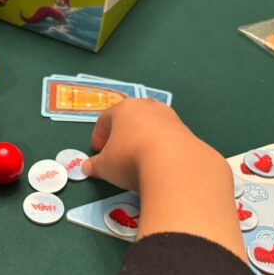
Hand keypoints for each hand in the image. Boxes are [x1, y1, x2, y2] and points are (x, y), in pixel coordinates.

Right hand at [82, 98, 207, 191]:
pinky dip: (159, 147)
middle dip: (121, 134)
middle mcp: (147, 107)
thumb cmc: (130, 159)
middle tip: (116, 151)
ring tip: (138, 158)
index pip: (105, 118)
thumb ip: (95, 165)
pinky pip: (167, 138)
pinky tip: (157, 164)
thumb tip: (87, 167)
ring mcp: (170, 117)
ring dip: (141, 139)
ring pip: (150, 126)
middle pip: (130, 118)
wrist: (174, 165)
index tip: (97, 151)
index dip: (98, 135)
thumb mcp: (105, 166)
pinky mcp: (186, 132)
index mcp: (124, 108)